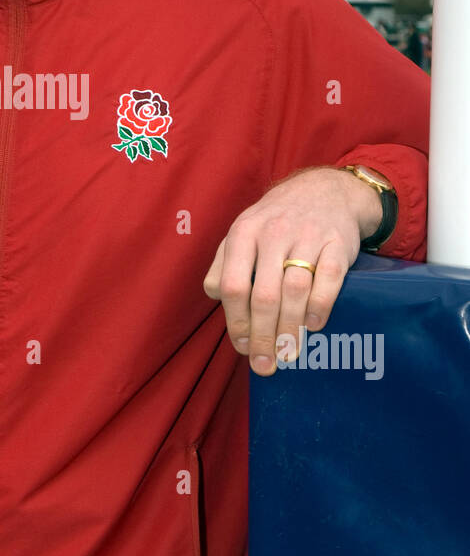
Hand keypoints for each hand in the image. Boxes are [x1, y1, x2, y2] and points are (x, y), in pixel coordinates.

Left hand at [202, 166, 382, 374]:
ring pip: (295, 290)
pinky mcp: (338, 242)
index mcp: (244, 233)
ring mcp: (308, 236)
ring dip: (290, 328)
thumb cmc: (275, 222)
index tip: (243, 348)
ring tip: (288, 353)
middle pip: (264, 295)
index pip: (233, 286)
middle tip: (265, 364)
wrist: (325, 191)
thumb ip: (224, 264)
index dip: (236, 322)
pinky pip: (329, 279)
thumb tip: (218, 299)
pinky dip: (320, 306)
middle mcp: (274, 233)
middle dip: (263, 336)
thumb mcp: (242, 233)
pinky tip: (313, 325)